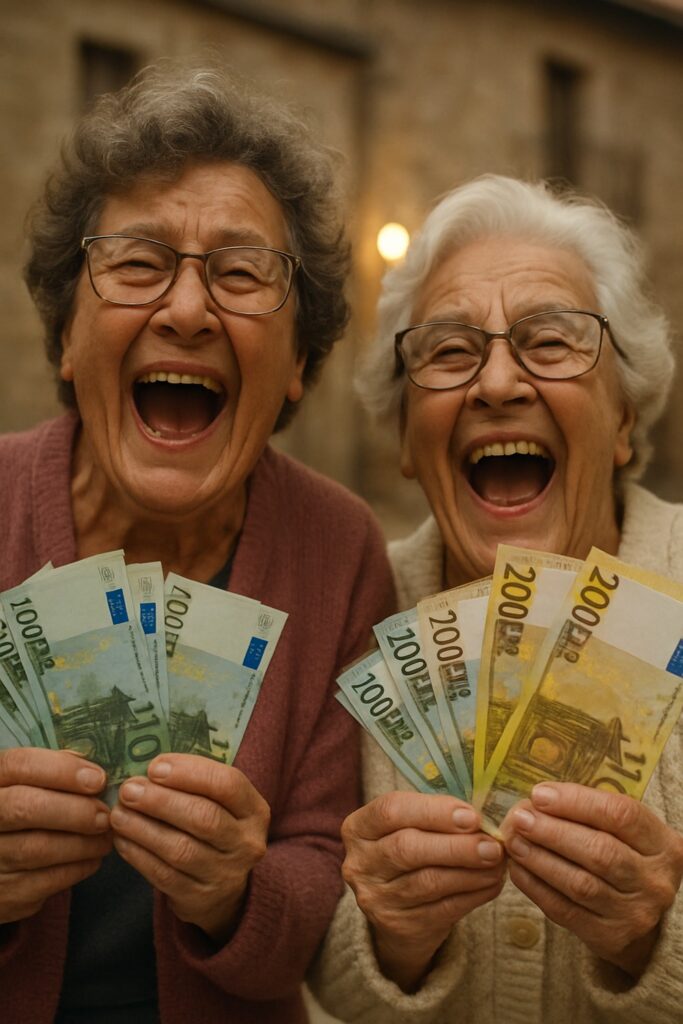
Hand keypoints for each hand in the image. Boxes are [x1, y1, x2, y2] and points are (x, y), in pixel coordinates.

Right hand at [0, 747, 111, 923]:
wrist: (0, 862)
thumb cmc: (20, 813)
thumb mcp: (25, 785)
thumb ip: (51, 773)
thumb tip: (91, 771)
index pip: (19, 766)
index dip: (62, 770)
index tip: (97, 779)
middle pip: (26, 808)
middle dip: (75, 810)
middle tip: (105, 814)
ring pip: (39, 849)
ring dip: (84, 842)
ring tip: (106, 835)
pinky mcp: (3, 895)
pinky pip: (46, 881)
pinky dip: (78, 868)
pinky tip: (93, 856)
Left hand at [110, 753, 269, 942]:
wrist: (224, 890)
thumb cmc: (214, 830)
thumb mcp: (220, 804)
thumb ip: (195, 784)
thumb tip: (149, 768)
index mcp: (254, 810)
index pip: (228, 784)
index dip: (190, 772)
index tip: (155, 766)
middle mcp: (246, 843)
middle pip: (203, 817)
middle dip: (161, 801)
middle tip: (129, 789)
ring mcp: (225, 875)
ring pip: (181, 849)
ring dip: (143, 828)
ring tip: (118, 813)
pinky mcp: (199, 899)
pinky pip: (164, 875)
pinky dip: (139, 855)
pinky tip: (122, 839)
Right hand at [341, 791, 506, 991]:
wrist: (396, 910)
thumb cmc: (410, 850)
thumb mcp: (409, 826)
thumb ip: (436, 816)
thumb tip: (485, 814)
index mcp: (359, 828)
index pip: (391, 810)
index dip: (433, 811)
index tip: (472, 816)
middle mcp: (361, 863)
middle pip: (408, 848)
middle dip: (456, 845)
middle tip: (492, 844)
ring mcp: (377, 898)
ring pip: (429, 882)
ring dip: (470, 871)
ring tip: (497, 861)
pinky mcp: (399, 926)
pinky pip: (443, 909)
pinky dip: (474, 894)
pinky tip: (492, 882)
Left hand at [503, 782, 682, 976]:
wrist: (643, 918)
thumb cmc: (626, 857)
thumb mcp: (627, 833)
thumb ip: (592, 812)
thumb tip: (538, 798)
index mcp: (663, 844)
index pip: (621, 815)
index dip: (576, 802)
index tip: (539, 794)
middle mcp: (654, 880)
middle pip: (600, 852)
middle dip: (552, 832)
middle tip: (519, 817)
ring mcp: (634, 913)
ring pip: (580, 883)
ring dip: (540, 859)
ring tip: (514, 840)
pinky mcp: (609, 936)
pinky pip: (565, 910)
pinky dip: (536, 887)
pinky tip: (518, 868)